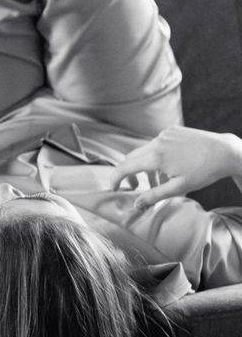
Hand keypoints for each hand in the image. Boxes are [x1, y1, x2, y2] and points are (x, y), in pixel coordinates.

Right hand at [110, 125, 241, 208]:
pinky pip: (157, 144)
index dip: (115, 178)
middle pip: (132, 157)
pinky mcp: (173, 130)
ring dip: (146, 166)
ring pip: (146, 151)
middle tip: (134, 188)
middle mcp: (157, 142)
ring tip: (159, 182)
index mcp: (156, 157)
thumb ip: (154, 196)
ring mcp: (165, 134)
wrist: (224, 152)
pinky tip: (170, 167)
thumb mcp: (178, 188)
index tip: (112, 188)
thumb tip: (136, 205)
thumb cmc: (203, 172)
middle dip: (130, 173)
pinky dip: (157, 156)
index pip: (125, 167)